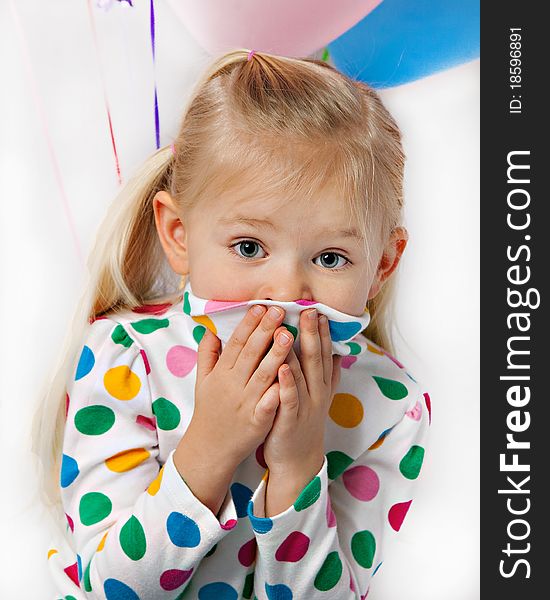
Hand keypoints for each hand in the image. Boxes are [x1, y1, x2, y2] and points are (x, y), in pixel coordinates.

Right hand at [181, 304, 292, 469]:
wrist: (210, 448)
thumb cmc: (210, 410)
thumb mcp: (202, 381)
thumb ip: (207, 354)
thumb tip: (211, 330)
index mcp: (221, 373)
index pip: (237, 343)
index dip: (249, 324)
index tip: (261, 307)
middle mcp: (233, 385)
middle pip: (251, 354)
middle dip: (265, 331)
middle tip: (280, 311)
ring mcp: (245, 403)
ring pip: (263, 375)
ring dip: (276, 355)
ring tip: (289, 335)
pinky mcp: (256, 421)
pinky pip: (268, 404)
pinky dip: (277, 391)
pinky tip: (289, 377)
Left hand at [263, 308, 341, 479]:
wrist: (297, 460)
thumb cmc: (301, 421)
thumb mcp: (318, 396)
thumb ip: (326, 374)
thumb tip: (336, 351)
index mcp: (321, 385)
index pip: (324, 353)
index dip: (322, 333)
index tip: (319, 311)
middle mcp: (316, 392)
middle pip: (315, 358)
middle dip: (312, 334)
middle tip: (310, 311)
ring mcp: (304, 405)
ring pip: (302, 374)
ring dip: (297, 352)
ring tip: (291, 329)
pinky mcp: (290, 419)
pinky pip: (288, 398)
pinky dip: (286, 382)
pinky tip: (281, 367)